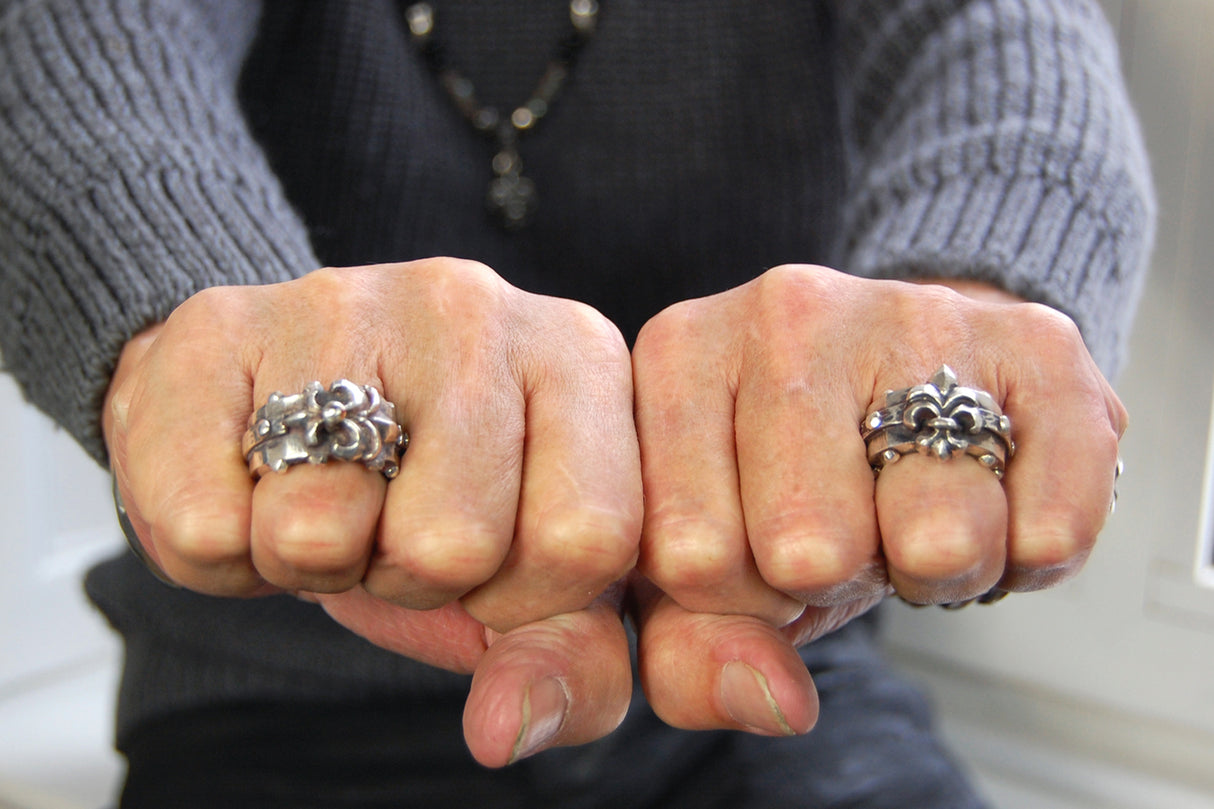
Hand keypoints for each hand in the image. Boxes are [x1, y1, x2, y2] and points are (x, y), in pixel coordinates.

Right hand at [102, 259, 641, 763]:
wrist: (271, 408)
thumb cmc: (418, 495)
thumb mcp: (523, 583)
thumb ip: (567, 665)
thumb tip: (505, 731)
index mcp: (582, 360)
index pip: (589, 539)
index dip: (521, 592)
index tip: (487, 555)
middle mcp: (477, 306)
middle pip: (451, 543)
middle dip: (406, 574)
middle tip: (387, 521)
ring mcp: (345, 299)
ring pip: (319, 530)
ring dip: (308, 560)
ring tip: (324, 500)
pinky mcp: (219, 323)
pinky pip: (203, 526)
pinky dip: (216, 549)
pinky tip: (248, 483)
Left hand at [629, 264, 1124, 733]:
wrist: (905, 383)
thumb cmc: (782, 483)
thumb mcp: (701, 577)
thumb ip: (685, 660)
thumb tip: (772, 697)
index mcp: (677, 357)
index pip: (690, 557)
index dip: (737, 596)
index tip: (754, 548)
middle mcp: (784, 311)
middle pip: (811, 550)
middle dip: (834, 580)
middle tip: (845, 528)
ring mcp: (911, 311)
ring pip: (936, 538)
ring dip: (934, 567)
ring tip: (911, 510)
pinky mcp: (1035, 339)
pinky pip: (1051, 524)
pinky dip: (1030, 555)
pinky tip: (992, 504)